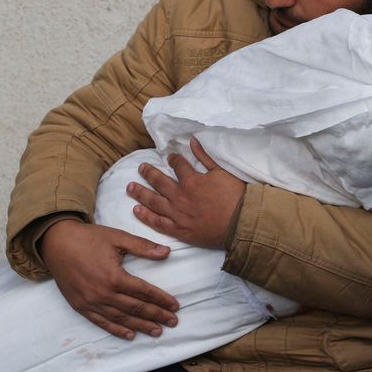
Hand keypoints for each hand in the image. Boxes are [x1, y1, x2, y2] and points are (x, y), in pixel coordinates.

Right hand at [41, 220, 179, 339]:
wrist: (56, 243)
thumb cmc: (88, 238)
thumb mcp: (117, 237)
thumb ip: (142, 246)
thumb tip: (166, 252)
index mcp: (114, 276)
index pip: (144, 291)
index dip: (162, 299)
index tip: (176, 306)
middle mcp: (104, 293)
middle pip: (136, 308)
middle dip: (157, 315)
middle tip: (173, 322)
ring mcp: (91, 302)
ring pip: (122, 318)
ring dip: (141, 326)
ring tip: (157, 331)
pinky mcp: (81, 306)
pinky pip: (102, 322)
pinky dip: (117, 330)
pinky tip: (130, 335)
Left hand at [127, 136, 244, 248]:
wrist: (241, 225)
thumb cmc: (236, 197)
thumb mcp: (222, 172)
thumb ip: (205, 156)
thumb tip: (193, 140)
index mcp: (191, 181)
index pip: (177, 166)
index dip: (172, 159)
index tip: (169, 157)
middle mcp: (180, 197)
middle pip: (159, 182)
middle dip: (148, 173)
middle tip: (140, 168)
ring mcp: (178, 215)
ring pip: (153, 202)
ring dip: (140, 193)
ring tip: (130, 188)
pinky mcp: (179, 230)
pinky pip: (158, 223)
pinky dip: (146, 217)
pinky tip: (136, 211)